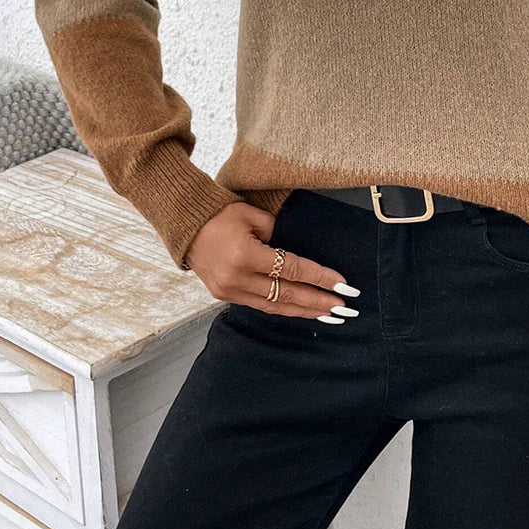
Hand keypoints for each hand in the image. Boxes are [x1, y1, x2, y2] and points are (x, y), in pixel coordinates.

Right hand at [182, 201, 360, 320]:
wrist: (186, 226)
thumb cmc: (221, 214)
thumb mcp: (252, 214)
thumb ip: (277, 233)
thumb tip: (295, 253)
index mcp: (245, 255)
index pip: (292, 270)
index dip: (319, 278)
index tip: (343, 284)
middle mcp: (238, 278)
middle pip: (287, 294)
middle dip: (317, 301)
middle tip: (343, 307)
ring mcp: (230, 291)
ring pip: (275, 306)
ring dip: (303, 311)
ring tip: (328, 314)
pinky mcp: (225, 296)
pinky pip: (261, 306)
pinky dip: (283, 309)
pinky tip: (301, 311)